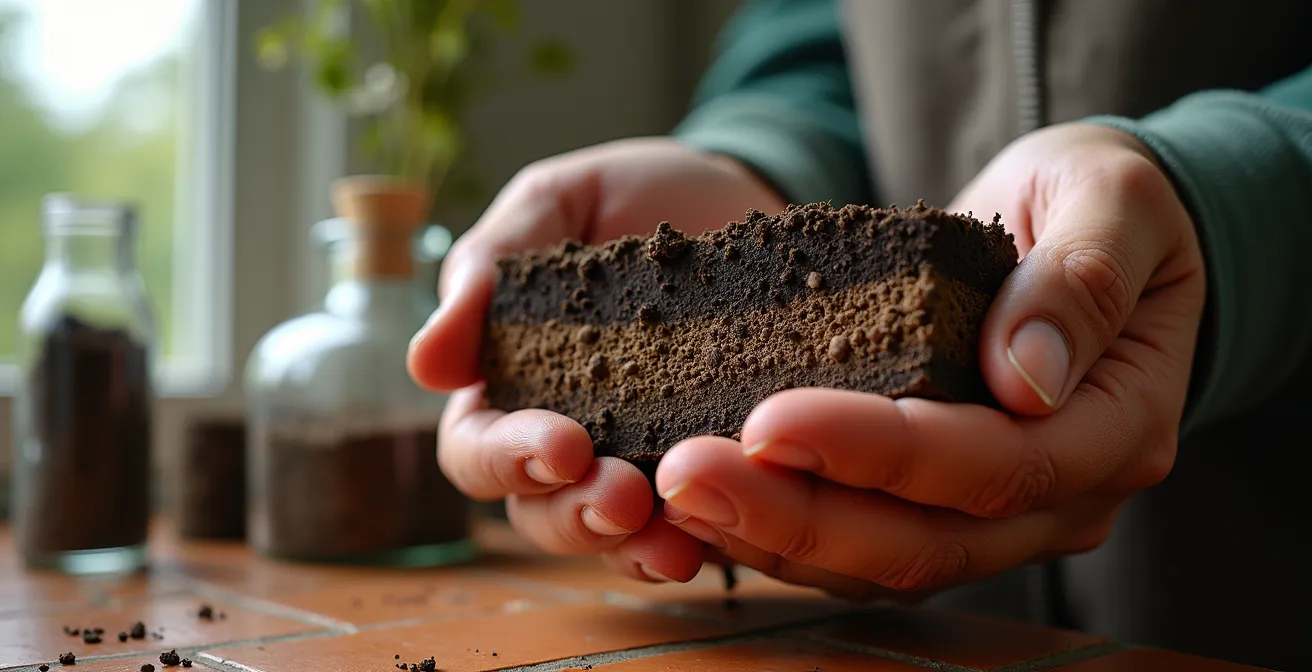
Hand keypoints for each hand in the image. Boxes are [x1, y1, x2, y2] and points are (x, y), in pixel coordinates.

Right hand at [407, 137, 786, 581]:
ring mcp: (635, 458)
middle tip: (624, 500)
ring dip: (633, 547)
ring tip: (675, 543)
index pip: (478, 445)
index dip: (509, 457)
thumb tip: (424, 362)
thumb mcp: (556, 202)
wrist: (738, 191)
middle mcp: (564, 434)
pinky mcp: (704, 469)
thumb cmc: (631, 196)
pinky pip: (691, 526)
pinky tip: (719, 540)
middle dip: (575, 514)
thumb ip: (490, 261)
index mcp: (509, 377)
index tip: (562, 448)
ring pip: (609, 535)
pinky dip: (701, 539)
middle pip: (538, 511)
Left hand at [655, 123, 1206, 600]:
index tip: (767, 418)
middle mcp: (1061, 497)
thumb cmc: (1104, 204)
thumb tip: (1025, 376)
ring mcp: (1002, 516)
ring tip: (673, 492)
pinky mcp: (943, 508)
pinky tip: (703, 504)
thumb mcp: (1111, 201)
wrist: (1091, 229)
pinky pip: (857, 547)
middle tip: (684, 474)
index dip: (878, 452)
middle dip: (796, 515)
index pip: (993, 465)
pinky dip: (778, 532)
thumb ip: (1081, 282)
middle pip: (923, 541)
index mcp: (1116, 428)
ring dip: (770, 536)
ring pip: (879, 563)